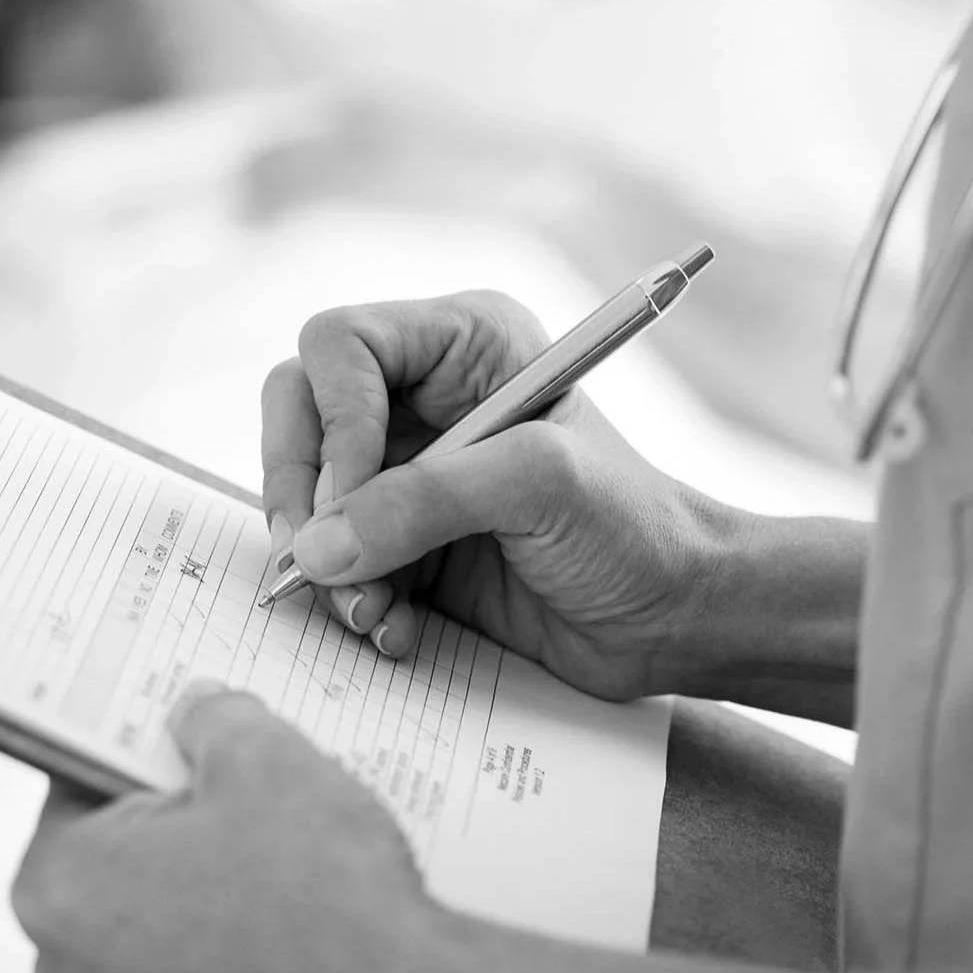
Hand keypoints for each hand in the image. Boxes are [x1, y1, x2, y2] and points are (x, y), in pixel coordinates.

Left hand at [13, 683, 445, 972]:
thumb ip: (213, 718)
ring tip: (279, 831)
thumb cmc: (319, 903)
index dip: (135, 738)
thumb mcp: (262, 757)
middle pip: (114, 842)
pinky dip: (230, 910)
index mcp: (57, 887)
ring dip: (206, 857)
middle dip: (172, 803)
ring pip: (157, 895)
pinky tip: (291, 885)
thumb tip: (200, 715)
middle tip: (238, 773)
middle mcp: (72, 963)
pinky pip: (192, 945)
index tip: (172, 721)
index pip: (73, 777)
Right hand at [261, 291, 730, 701]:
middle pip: (299, 414)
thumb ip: (423, 502)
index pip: (340, 346)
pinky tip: (399, 629)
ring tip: (373, 612)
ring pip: (308, 498)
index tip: (349, 494)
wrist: (673, 619)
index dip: (331, 419)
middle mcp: (425, 398)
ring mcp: (410, 473)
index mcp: (464, 343)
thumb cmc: (635, 528)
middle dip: (300, 491)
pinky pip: (336, 562)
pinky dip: (353, 600)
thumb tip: (317, 545)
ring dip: (326, 564)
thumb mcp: (537, 487)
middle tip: (315, 561)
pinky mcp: (407, 543)